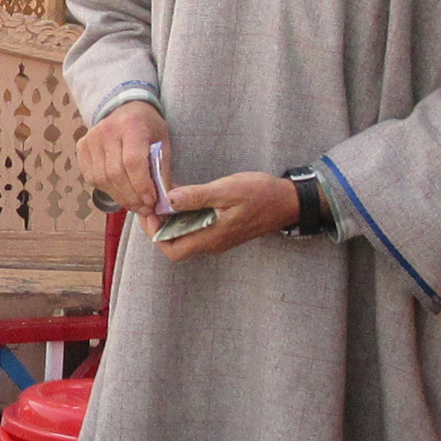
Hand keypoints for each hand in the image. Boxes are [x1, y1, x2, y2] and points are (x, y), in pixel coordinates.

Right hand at [76, 101, 171, 213]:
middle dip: (132, 196)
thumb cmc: (148, 127)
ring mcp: (91, 138)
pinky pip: (92, 178)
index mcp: (132, 125)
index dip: (141, 185)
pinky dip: (107, 190)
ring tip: (134, 204)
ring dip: (120, 197)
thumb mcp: (163, 142)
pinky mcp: (82, 147)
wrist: (127, 108)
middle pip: (115, 173)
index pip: (132, 161)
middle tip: (144, 208)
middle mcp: (107, 130)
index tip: (151, 200)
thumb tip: (164, 201)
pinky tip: (120, 192)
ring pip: (102, 179)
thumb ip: (161, 170)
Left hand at [146, 172, 299, 261]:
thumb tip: (169, 200)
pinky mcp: (222, 230)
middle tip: (154, 202)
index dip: (155, 234)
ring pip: (184, 237)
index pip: (172, 250)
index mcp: (211, 237)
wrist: (288, 201)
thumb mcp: (227, 190)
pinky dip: (184, 217)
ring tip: (165, 197)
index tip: (151, 211)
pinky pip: (195, 229)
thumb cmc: (261, 194)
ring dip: (171, 221)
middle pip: (175, 245)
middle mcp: (212, 243)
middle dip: (159, 226)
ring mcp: (217, 238)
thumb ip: (197, 196)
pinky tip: (183, 198)